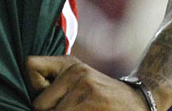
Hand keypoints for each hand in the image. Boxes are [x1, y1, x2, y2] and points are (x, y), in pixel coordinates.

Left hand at [26, 56, 145, 110]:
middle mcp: (75, 71)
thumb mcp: (80, 81)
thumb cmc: (103, 97)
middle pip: (38, 103)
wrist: (140, 102)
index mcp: (69, 64)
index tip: (49, 97)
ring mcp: (84, 87)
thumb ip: (55, 85)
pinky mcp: (89, 103)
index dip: (35, 87)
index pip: (31, 66)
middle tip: (73, 108)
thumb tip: (32, 103)